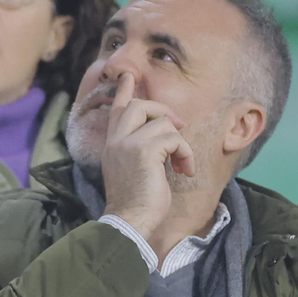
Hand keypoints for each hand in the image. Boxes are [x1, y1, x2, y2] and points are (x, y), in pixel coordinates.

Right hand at [100, 72, 195, 239]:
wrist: (129, 221)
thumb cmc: (136, 203)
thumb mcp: (132, 171)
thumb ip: (139, 149)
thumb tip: (164, 134)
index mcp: (112, 145)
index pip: (117, 110)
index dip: (125, 91)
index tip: (128, 76)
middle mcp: (117, 141)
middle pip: (140, 106)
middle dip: (163, 111)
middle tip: (179, 127)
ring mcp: (128, 144)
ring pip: (163, 123)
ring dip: (180, 143)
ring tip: (182, 164)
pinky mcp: (144, 151)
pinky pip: (174, 139)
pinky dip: (185, 154)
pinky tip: (185, 171)